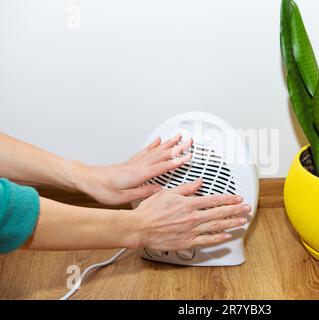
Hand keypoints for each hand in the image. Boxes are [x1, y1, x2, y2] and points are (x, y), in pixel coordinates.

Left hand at [75, 134, 192, 204]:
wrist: (88, 180)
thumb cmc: (102, 189)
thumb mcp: (123, 197)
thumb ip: (142, 192)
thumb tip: (158, 190)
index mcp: (138, 175)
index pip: (162, 167)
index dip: (176, 162)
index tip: (188, 157)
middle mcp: (138, 166)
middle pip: (162, 155)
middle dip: (177, 148)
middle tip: (188, 141)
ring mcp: (134, 162)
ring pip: (155, 151)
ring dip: (168, 143)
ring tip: (178, 137)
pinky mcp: (130, 162)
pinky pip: (145, 151)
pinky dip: (154, 145)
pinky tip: (158, 141)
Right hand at [131, 179, 251, 249]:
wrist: (140, 228)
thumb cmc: (150, 211)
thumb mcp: (168, 193)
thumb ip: (186, 188)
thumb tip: (198, 182)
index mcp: (188, 204)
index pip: (214, 200)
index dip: (228, 199)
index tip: (238, 198)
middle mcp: (192, 217)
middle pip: (219, 213)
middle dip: (235, 210)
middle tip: (247, 209)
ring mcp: (191, 230)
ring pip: (216, 226)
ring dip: (231, 223)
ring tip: (242, 221)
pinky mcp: (187, 241)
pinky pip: (206, 240)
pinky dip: (218, 238)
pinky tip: (227, 236)